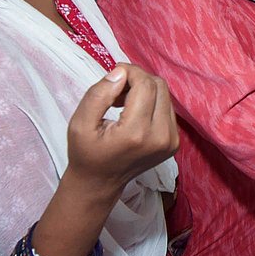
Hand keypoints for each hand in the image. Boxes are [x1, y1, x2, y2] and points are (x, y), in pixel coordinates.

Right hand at [65, 64, 178, 190]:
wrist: (100, 183)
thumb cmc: (86, 153)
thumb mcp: (80, 123)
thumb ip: (99, 94)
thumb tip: (120, 72)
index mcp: (136, 133)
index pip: (145, 85)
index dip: (130, 72)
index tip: (113, 73)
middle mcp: (160, 137)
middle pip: (158, 86)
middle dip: (137, 79)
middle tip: (115, 89)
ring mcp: (170, 141)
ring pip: (165, 95)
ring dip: (144, 90)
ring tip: (121, 102)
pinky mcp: (174, 142)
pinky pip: (167, 108)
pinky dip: (151, 102)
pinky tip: (133, 112)